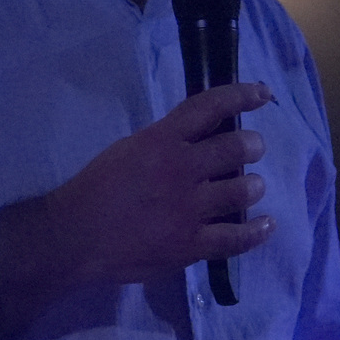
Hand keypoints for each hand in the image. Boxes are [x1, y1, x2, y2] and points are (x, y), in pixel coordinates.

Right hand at [0, 82, 272, 339]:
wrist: (73, 237)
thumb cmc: (94, 190)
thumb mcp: (127, 150)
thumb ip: (163, 143)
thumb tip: (197, 140)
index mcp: (162, 141)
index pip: (210, 107)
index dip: (242, 96)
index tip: (263, 95)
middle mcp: (181, 170)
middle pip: (237, 148)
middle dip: (252, 146)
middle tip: (251, 150)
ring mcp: (189, 209)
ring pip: (243, 190)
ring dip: (253, 186)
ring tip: (250, 188)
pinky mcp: (191, 245)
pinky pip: (237, 237)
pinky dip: (257, 231)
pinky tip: (265, 225)